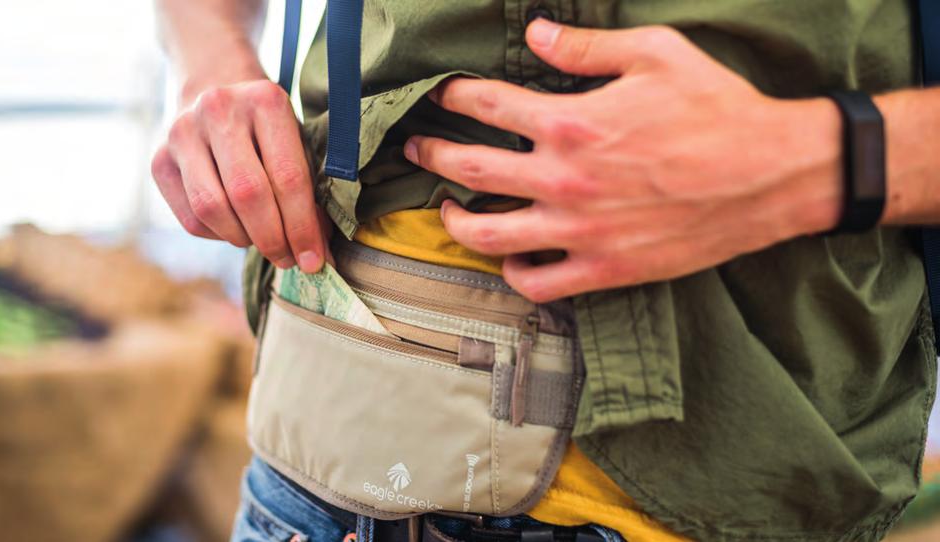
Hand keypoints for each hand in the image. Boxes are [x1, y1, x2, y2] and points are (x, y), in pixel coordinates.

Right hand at [151, 78, 328, 271]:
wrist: (215, 86)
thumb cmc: (268, 126)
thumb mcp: (297, 139)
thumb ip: (311, 188)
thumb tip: (317, 250)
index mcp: (265, 101)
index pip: (288, 177)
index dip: (303, 227)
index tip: (314, 260)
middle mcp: (218, 110)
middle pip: (248, 195)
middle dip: (273, 239)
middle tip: (289, 260)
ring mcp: (182, 132)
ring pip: (213, 210)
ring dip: (244, 240)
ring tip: (264, 244)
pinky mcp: (159, 158)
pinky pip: (191, 218)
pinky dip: (219, 235)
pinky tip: (237, 229)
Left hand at [404, 19, 841, 301]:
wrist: (771, 175)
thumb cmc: (717, 108)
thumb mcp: (656, 54)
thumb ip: (586, 47)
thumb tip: (535, 33)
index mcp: (571, 123)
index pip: (487, 106)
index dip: (453, 97)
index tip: (441, 96)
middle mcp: (563, 180)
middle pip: (470, 170)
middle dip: (432, 155)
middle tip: (416, 148)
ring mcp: (580, 231)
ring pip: (488, 235)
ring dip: (454, 221)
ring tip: (446, 209)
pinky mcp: (604, 269)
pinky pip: (538, 283)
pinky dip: (513, 272)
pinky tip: (510, 258)